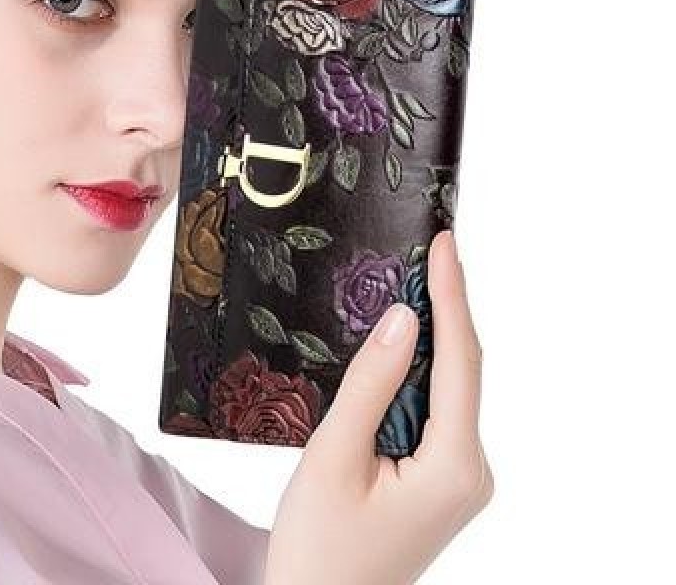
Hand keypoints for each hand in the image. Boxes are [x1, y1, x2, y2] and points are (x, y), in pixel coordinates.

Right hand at [263, 229, 493, 584]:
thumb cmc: (319, 547)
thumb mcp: (333, 456)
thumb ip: (371, 383)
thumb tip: (402, 317)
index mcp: (454, 467)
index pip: (460, 362)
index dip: (453, 295)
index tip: (446, 242)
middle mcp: (470, 469)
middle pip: (460, 371)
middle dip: (445, 307)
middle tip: (428, 247)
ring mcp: (459, 475)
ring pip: (446, 388)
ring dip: (427, 338)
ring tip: (412, 279)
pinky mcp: (440, 475)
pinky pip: (433, 409)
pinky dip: (416, 371)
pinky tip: (398, 342)